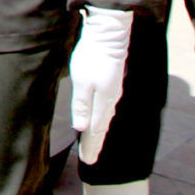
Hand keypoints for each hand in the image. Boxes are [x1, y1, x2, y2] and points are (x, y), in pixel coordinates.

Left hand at [66, 6, 133, 163]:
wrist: (109, 34)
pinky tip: (97, 119)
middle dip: (94, 142)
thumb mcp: (82, 81)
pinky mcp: (111, 83)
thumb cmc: (92, 57)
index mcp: (102, 102)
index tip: (87, 160)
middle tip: (89, 158)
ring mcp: (112, 91)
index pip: (96, 130)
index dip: (91, 146)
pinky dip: (100, 118)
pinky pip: (105, 108)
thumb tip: (81, 128)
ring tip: (92, 143)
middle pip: (101, 126)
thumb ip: (81, 104)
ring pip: (104, 117)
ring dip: (97, 131)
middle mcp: (110, 100)